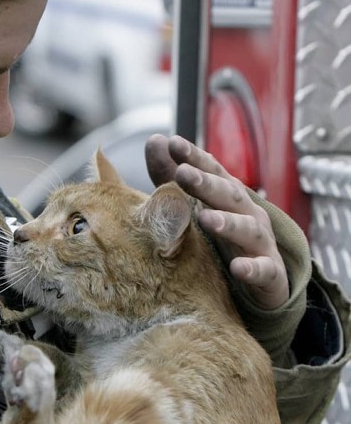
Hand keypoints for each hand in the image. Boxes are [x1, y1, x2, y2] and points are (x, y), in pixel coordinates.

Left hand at [146, 134, 288, 308]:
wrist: (261, 283)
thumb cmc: (223, 240)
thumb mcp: (196, 206)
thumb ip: (171, 177)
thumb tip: (155, 140)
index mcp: (228, 198)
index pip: (213, 172)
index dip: (195, 158)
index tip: (173, 143)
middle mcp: (248, 215)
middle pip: (229, 195)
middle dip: (207, 184)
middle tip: (182, 174)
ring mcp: (261, 244)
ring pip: (248, 230)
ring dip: (229, 223)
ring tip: (206, 219)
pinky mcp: (270, 274)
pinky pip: (264, 271)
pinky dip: (253, 268)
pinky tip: (238, 269)